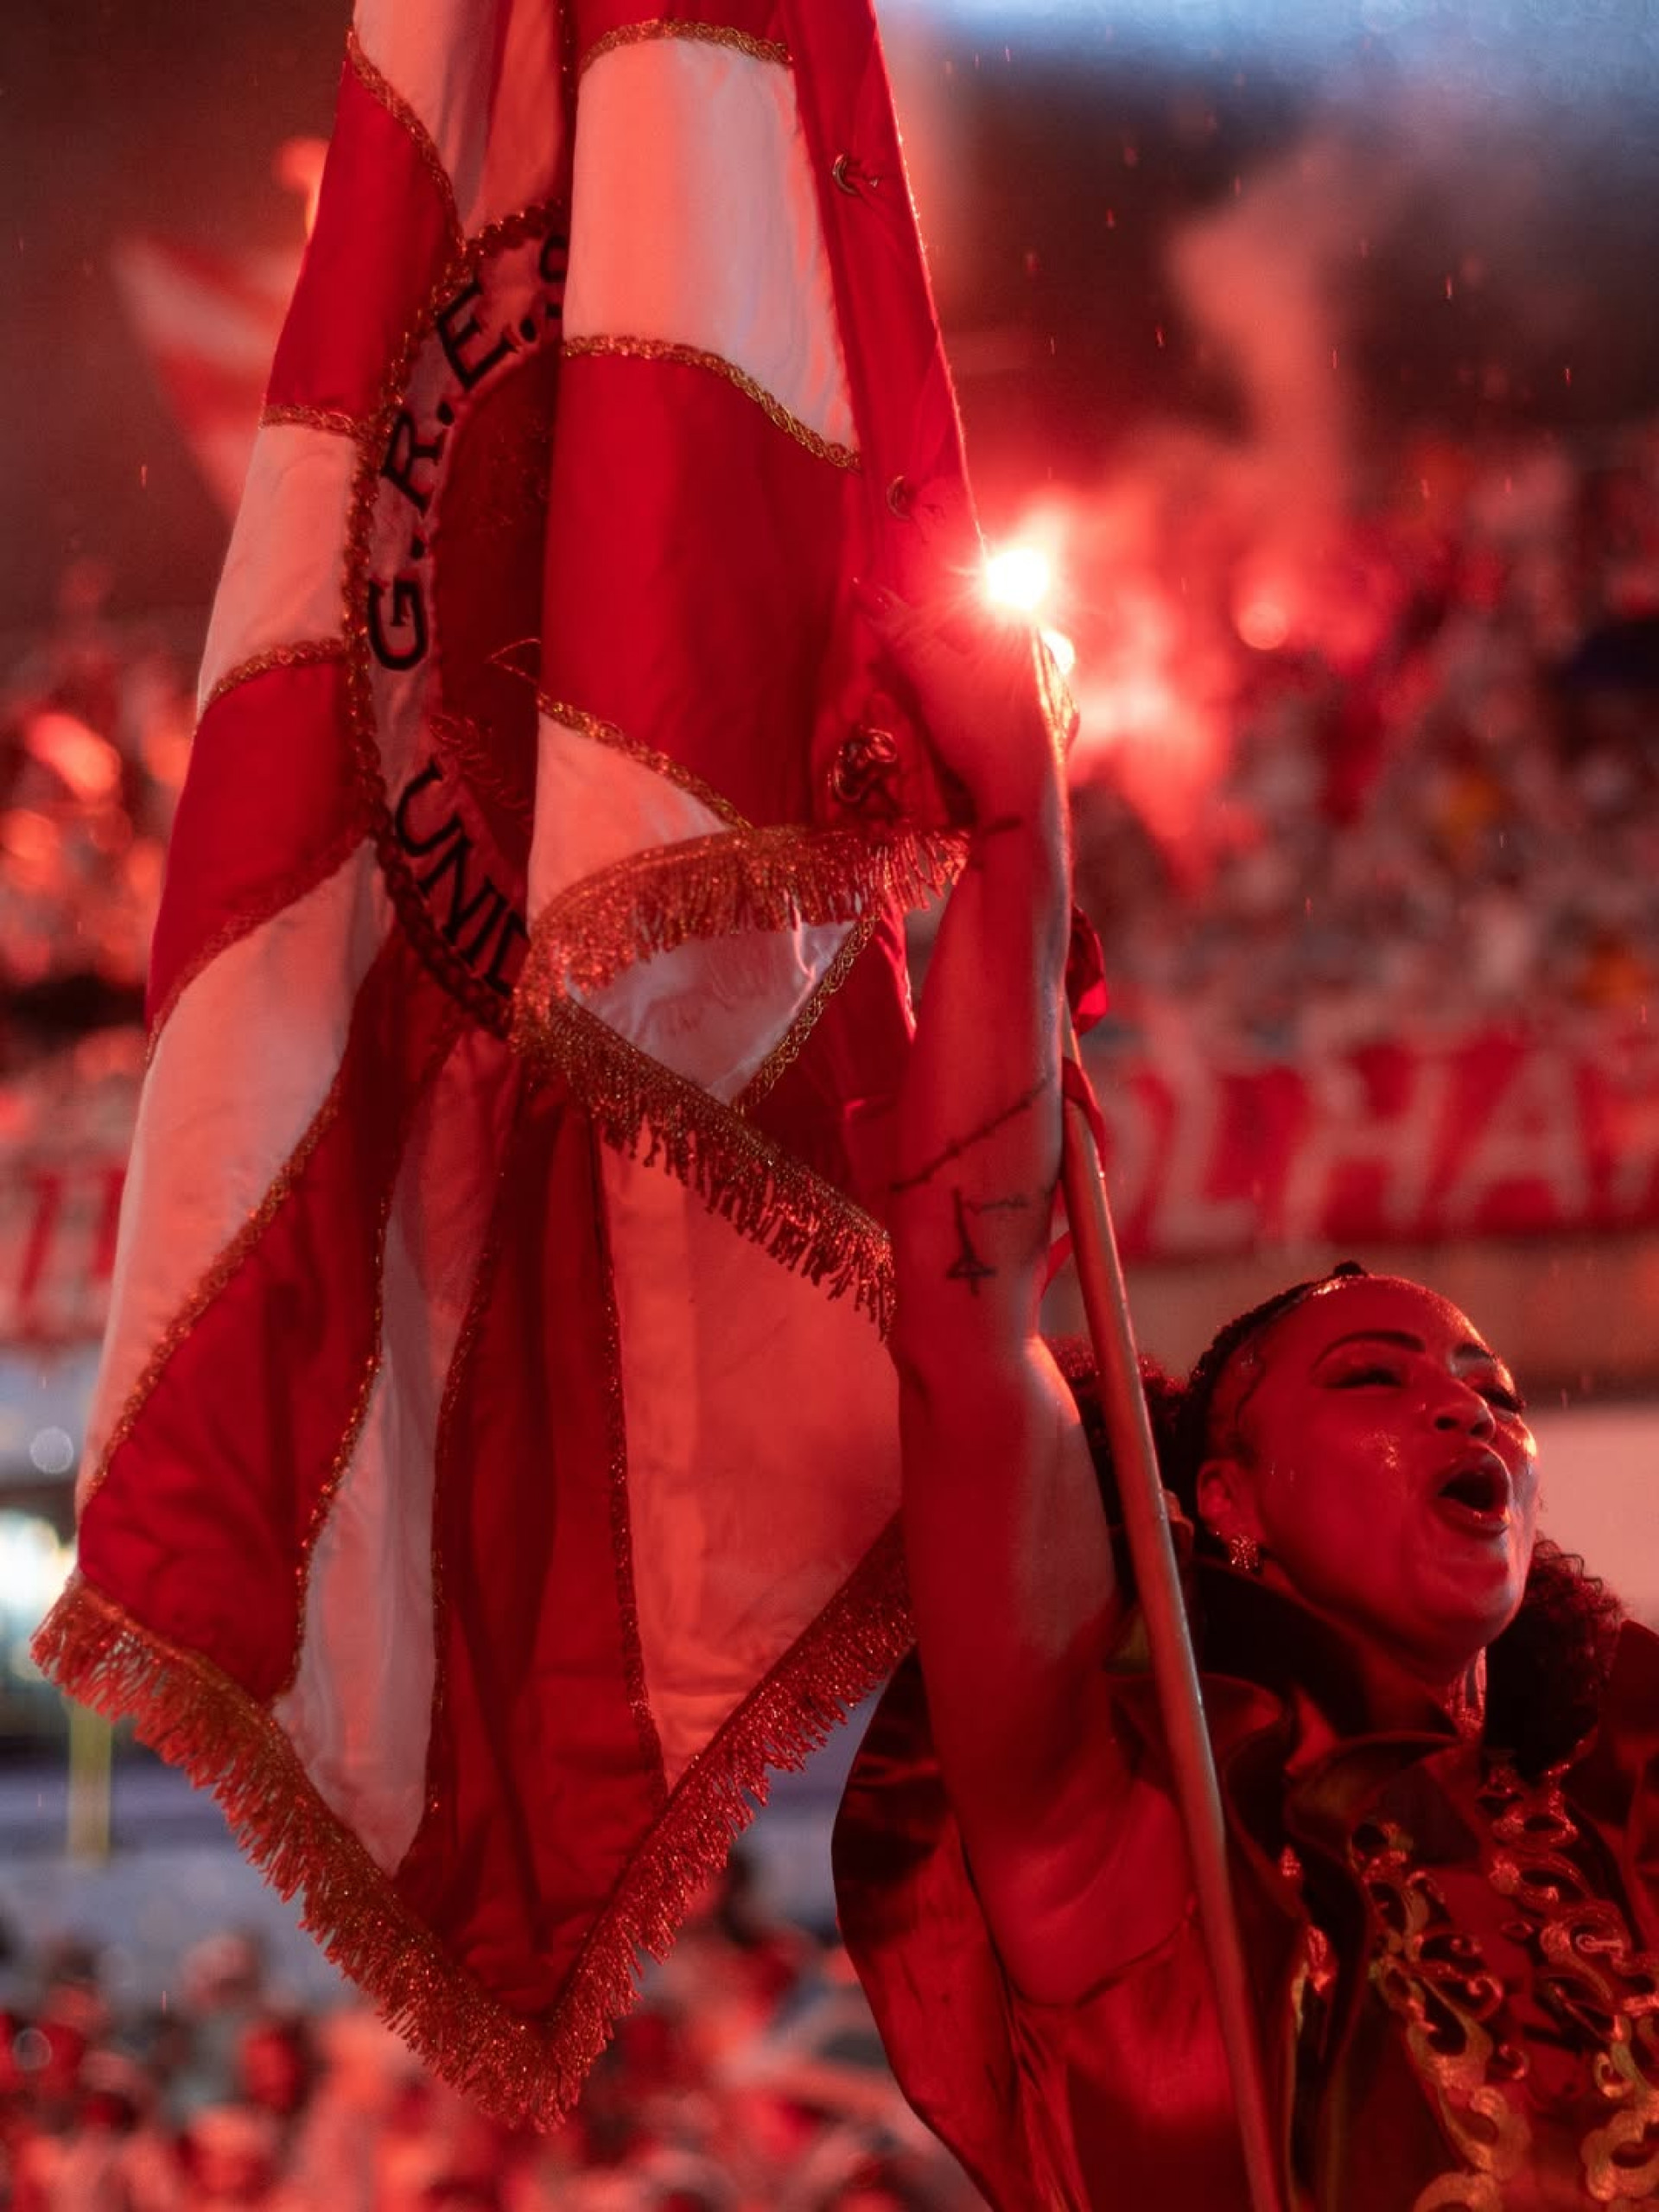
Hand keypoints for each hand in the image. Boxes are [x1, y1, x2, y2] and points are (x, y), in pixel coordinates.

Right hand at [854, 580, 1074, 828]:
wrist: (1021, 798)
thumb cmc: (981, 727)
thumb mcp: (933, 675)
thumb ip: (900, 630)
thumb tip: (863, 587)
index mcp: (1018, 631)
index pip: (956, 609)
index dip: (915, 623)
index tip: (887, 644)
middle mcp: (1043, 656)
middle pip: (973, 644)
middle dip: (932, 655)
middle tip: (900, 676)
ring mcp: (1052, 697)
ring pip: (991, 678)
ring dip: (955, 685)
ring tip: (927, 706)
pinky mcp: (1052, 732)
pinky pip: (1009, 710)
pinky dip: (982, 712)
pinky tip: (966, 727)